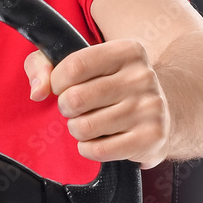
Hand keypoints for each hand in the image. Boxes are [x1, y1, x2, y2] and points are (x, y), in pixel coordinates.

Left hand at [24, 40, 170, 168]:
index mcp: (127, 51)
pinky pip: (98, 151)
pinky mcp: (151, 138)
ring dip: (77, 129)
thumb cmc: (111, 84)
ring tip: (90, 122)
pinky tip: (99, 139)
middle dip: (66, 107)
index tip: (62, 86)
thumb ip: (44, 64)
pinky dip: (88, 148)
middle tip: (77, 108)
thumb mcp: (82, 62)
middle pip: (76, 98)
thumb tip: (38, 91)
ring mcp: (150, 108)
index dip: (57, 82)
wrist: (164, 111)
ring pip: (85, 127)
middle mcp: (143, 77)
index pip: (74, 66)